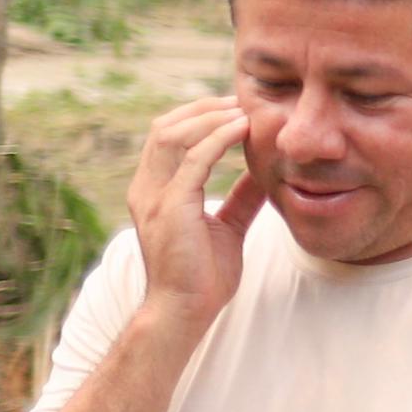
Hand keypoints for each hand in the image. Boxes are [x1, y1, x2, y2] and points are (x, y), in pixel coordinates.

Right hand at [127, 96, 264, 333]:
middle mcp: (146, 188)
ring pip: (174, 135)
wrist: (186, 311)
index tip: (234, 108)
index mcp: (154, 190)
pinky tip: (242, 128)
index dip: (198, 117)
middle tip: (240, 100)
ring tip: (242, 109)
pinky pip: (193, 159)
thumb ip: (241, 198)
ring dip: (210, 117)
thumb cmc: (204, 276)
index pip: (167, 137)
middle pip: (165, 127)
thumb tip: (266, 174)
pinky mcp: (171, 207)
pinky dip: (218, 138)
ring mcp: (154, 197)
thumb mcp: (228, 227)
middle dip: (202, 108)